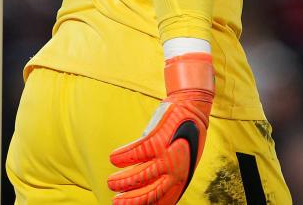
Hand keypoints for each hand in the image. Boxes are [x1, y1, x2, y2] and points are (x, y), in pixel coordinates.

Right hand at [108, 53, 214, 204]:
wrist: (192, 107)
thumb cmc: (182, 136)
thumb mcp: (180, 159)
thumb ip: (167, 175)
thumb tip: (143, 188)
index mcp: (181, 178)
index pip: (162, 201)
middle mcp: (175, 171)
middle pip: (149, 194)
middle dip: (130, 200)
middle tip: (115, 201)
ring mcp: (166, 156)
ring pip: (138, 176)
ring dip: (121, 180)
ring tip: (110, 181)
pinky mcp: (157, 140)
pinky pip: (134, 154)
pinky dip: (121, 157)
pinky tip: (113, 157)